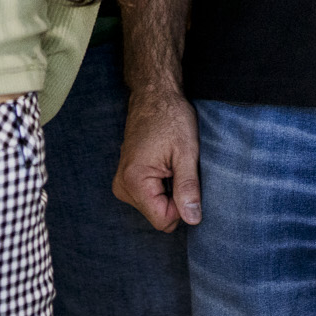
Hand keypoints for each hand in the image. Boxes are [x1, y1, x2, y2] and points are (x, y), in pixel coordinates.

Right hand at [114, 88, 202, 231]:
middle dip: (175, 197)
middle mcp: (122, 186)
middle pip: (158, 215)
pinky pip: (149, 197)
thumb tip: (192, 219)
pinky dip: (162, 186)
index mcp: (134, 181)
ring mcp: (122, 183)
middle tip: (179, 168)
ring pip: (155, 207)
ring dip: (169, 191)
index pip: (163, 220)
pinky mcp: (126, 179)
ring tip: (172, 164)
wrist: (154, 95)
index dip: (182, 207)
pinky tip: (165, 164)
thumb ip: (188, 188)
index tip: (186, 179)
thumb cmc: (172, 117)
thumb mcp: (187, 152)